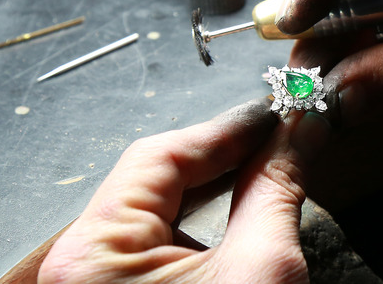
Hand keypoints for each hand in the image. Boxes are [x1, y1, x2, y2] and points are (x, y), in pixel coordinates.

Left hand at [39, 99, 330, 282]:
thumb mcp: (263, 269)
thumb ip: (278, 188)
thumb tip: (301, 132)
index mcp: (93, 254)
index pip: (162, 155)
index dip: (227, 129)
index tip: (278, 114)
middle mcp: (81, 267)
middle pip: (157, 178)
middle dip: (226, 155)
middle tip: (282, 136)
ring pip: (160, 208)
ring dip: (219, 184)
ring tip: (268, 165)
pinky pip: (161, 241)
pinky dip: (206, 219)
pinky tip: (243, 206)